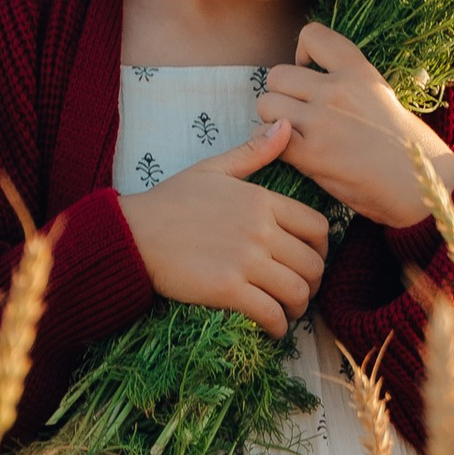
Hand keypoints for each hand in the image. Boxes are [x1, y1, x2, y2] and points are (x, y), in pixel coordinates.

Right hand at [120, 122, 332, 340]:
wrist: (131, 234)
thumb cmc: (169, 201)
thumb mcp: (213, 168)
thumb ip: (254, 152)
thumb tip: (287, 126)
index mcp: (261, 200)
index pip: (317, 228)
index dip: (321, 250)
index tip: (309, 261)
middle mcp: (260, 229)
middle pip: (312, 264)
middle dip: (312, 284)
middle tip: (298, 292)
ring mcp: (244, 260)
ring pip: (296, 292)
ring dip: (297, 309)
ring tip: (286, 312)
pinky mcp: (227, 288)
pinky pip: (270, 313)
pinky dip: (277, 326)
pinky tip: (270, 328)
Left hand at [258, 27, 453, 228]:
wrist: (419, 182)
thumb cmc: (403, 143)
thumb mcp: (380, 94)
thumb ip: (346, 80)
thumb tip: (308, 76)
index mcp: (357, 70)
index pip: (311, 34)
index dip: (301, 53)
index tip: (310, 73)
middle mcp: (337, 90)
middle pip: (277, 75)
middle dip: (282, 94)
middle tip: (298, 113)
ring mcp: (322, 121)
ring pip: (266, 104)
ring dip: (272, 120)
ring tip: (293, 134)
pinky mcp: (312, 154)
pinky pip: (268, 138)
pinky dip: (271, 146)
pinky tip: (290, 153)